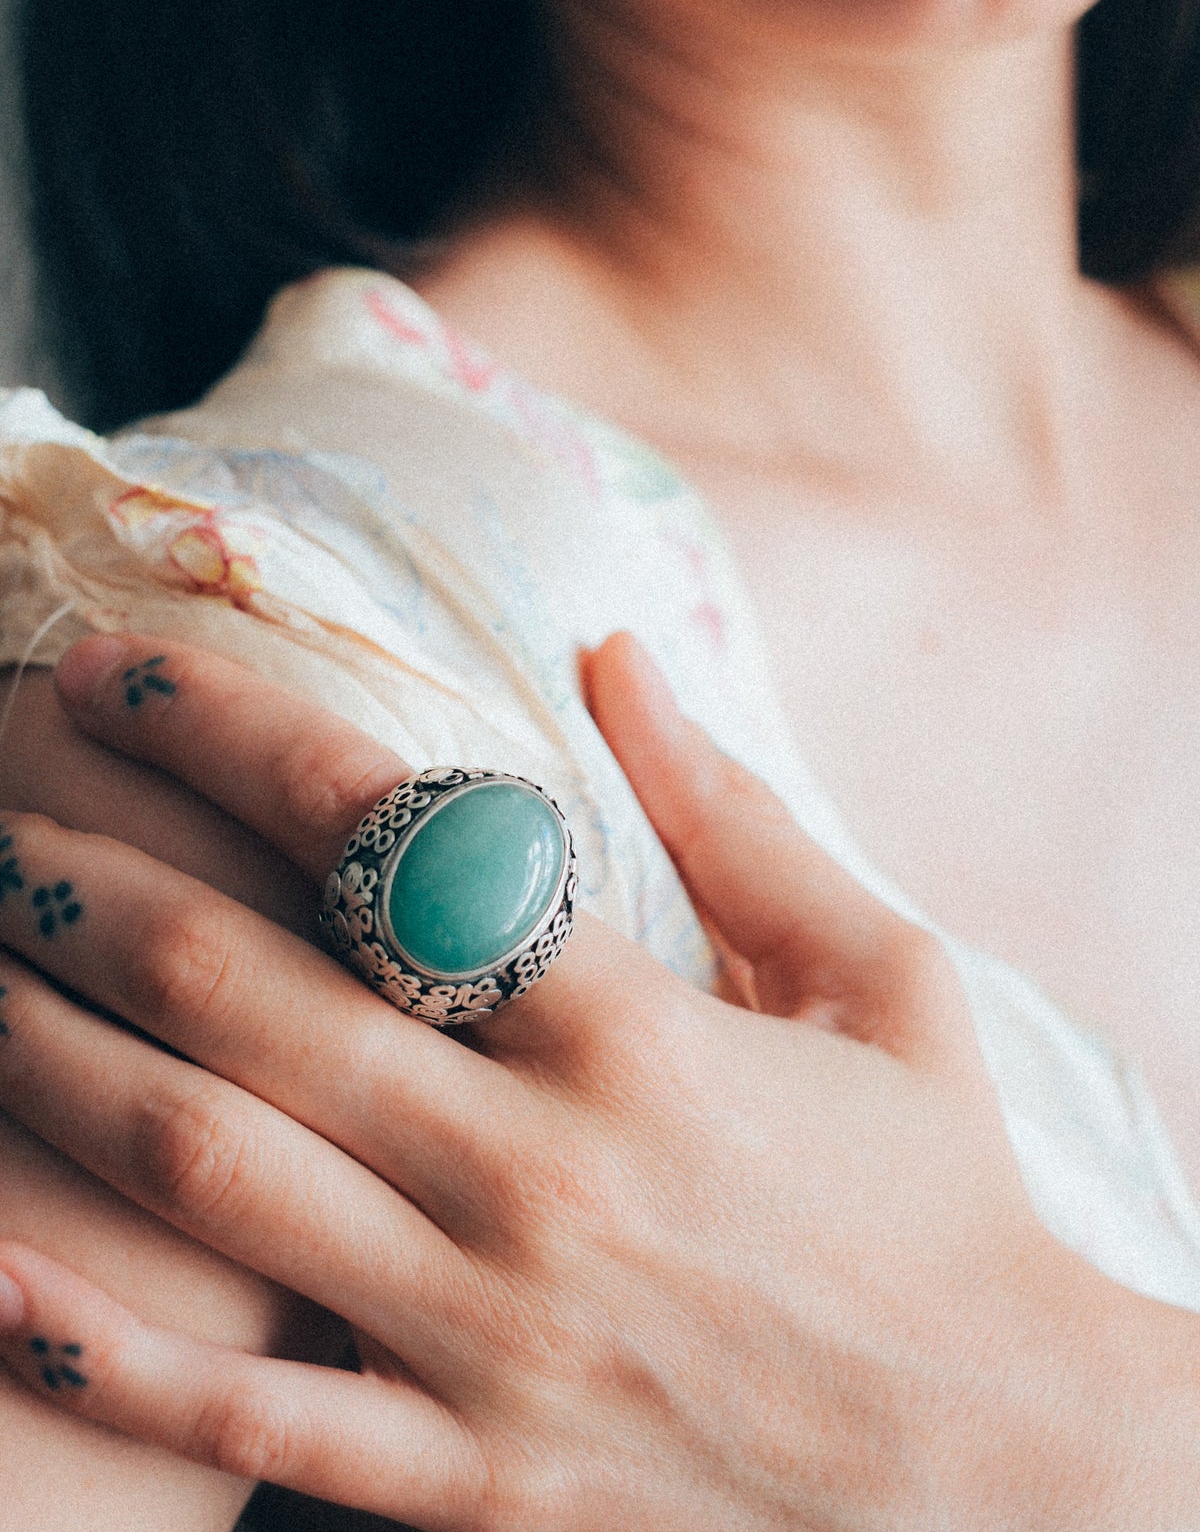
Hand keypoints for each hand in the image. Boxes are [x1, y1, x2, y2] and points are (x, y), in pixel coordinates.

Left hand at [0, 634, 1192, 1529]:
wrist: (1013, 1473)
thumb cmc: (949, 1198)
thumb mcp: (883, 979)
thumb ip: (735, 813)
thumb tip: (614, 653)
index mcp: (641, 1035)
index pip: (388, 837)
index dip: (231, 733)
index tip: (124, 670)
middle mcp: (541, 1173)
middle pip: (249, 994)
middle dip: (91, 882)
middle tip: (1, 811)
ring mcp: (493, 1340)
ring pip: (211, 1175)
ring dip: (53, 1059)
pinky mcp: (474, 1482)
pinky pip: (248, 1417)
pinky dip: (104, 1340)